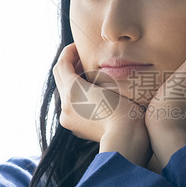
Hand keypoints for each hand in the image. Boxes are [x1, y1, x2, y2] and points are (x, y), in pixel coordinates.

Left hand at [53, 43, 151, 165]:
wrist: (126, 140)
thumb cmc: (125, 110)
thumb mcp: (113, 85)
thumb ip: (99, 73)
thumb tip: (94, 67)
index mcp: (72, 92)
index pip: (62, 64)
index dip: (69, 52)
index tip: (78, 46)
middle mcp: (65, 105)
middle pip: (60, 78)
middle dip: (70, 65)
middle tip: (84, 57)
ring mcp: (68, 119)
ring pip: (66, 93)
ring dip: (74, 81)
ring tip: (91, 75)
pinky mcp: (75, 128)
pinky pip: (71, 106)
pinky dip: (78, 96)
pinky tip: (93, 95)